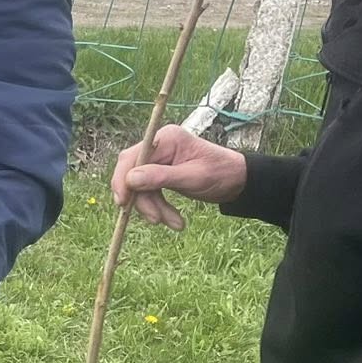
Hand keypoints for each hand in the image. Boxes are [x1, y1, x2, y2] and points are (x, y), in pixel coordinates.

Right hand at [109, 124, 246, 231]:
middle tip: (155, 220)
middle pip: (133, 174)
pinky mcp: (160, 173)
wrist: (238, 181)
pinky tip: (173, 220)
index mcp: (165, 138)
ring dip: (153, 208)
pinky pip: (149, 192)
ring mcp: (158, 160)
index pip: (132, 158)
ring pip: (140, 188)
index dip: (123, 180)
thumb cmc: (222, 173)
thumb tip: (130, 179)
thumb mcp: (194, 177)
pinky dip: (158, 208)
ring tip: (174, 224)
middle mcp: (157, 146)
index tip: (123, 202)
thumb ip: (162, 177)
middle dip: (143, 200)